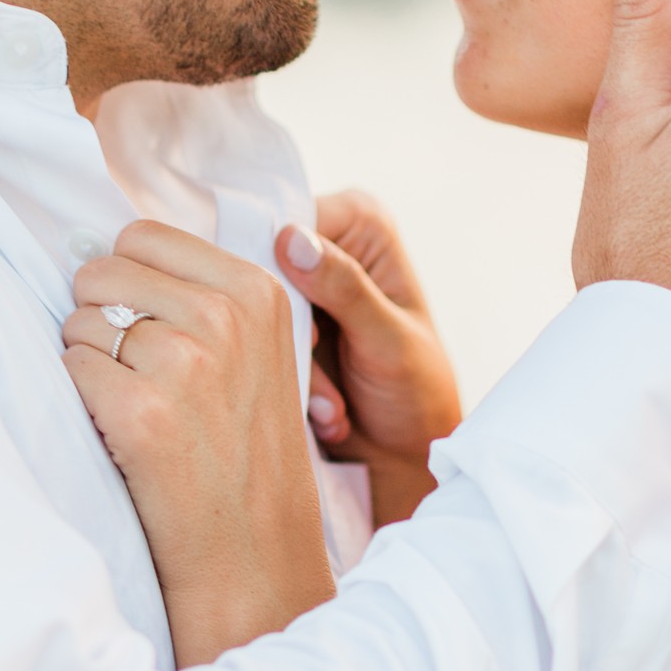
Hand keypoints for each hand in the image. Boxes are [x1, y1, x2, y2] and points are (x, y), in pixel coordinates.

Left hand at [63, 219, 333, 665]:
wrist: (252, 551)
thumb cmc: (243, 450)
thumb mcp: (257, 352)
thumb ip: (203, 294)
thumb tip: (105, 248)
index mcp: (257, 290)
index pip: (142, 235)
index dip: (127, 282)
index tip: (150, 328)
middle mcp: (224, 317)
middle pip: (102, 273)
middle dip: (101, 318)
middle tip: (138, 377)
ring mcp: (182, 363)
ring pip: (79, 322)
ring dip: (89, 364)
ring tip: (137, 409)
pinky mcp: (139, 412)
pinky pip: (68, 369)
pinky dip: (80, 400)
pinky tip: (121, 433)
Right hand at [276, 193, 459, 525]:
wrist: (405, 450)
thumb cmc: (417, 391)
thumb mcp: (386, 340)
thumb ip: (344, 288)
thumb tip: (292, 240)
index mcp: (362, 223)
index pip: (290, 220)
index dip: (279, 273)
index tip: (304, 333)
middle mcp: (328, 241)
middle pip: (264, 265)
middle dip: (290, 333)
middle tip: (322, 383)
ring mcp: (301, 285)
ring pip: (254, 308)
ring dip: (293, 367)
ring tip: (332, 406)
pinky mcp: (283, 323)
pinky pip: (254, 338)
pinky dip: (288, 380)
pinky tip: (327, 409)